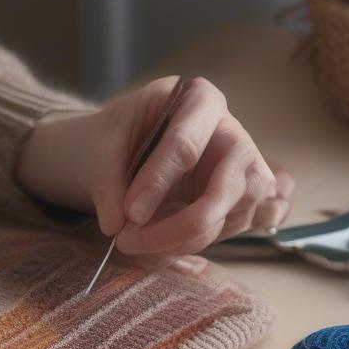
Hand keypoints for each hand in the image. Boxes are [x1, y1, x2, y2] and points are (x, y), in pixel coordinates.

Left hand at [17, 76, 294, 266]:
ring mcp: (243, 173)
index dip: (156, 183)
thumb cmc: (124, 135)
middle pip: (224, 189)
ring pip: (225, 218)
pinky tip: (153, 245)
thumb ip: (107, 180)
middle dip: (178, 225)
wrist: (131, 148)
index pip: (185, 145)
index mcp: (201, 101)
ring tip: (133, 243)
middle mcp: (233, 135)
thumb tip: (114, 224)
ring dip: (178, 242)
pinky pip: (218, 234)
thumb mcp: (105, 144)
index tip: (128, 214)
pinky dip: (182, 247)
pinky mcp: (239, 205)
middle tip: (130, 241)